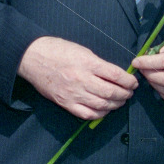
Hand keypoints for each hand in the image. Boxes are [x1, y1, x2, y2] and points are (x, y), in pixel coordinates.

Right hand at [17, 36, 136, 119]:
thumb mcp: (80, 49)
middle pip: (112, 92)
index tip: (133, 82)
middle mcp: (81, 79)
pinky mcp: (65, 103)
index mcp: (87, 62)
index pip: (116, 75)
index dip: (129, 81)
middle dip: (125, 94)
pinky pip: (88, 114)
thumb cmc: (55, 49)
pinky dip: (100, 114)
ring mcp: (73, 93)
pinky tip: (104, 109)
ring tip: (119, 100)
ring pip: (103, 105)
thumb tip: (114, 75)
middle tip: (128, 93)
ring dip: (116, 104)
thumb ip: (97, 63)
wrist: (31, 56)